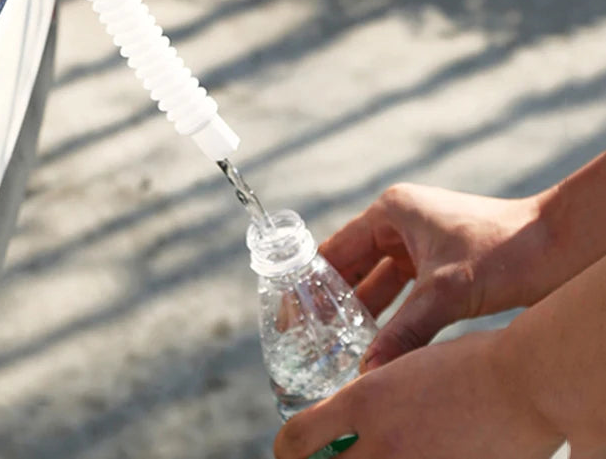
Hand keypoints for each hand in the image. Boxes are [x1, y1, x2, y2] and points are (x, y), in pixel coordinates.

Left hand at [273, 329, 562, 458]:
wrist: (527, 384)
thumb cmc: (469, 365)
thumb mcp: (402, 369)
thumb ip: (371, 396)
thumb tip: (348, 418)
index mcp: (363, 401)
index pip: (297, 440)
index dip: (287, 450)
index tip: (290, 451)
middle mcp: (381, 445)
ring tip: (375, 455)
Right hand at [320, 183, 549, 369]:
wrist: (559, 245)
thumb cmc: (504, 249)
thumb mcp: (446, 292)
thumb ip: (404, 331)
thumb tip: (368, 371)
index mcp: (390, 211)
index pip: (336, 249)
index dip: (310, 282)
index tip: (290, 312)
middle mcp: (399, 222)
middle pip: (352, 265)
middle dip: (330, 300)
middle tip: (305, 334)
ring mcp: (419, 243)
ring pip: (377, 282)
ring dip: (359, 311)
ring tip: (332, 343)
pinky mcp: (438, 264)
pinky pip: (401, 292)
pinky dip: (388, 315)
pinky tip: (374, 341)